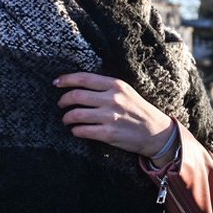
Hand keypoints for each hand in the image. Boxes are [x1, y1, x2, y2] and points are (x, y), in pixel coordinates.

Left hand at [54, 72, 174, 160]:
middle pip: (76, 96)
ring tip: (67, 120)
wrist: (156, 132)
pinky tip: (78, 130)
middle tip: (61, 105)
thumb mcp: (126, 92)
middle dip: (63, 101)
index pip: (84, 78)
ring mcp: (110, 116)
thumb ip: (106, 88)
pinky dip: (76, 130)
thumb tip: (79, 86)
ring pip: (75, 114)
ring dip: (67, 118)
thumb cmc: (139, 111)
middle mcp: (112, 99)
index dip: (66, 80)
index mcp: (116, 85)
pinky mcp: (108, 133)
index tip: (56, 83)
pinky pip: (82, 131)